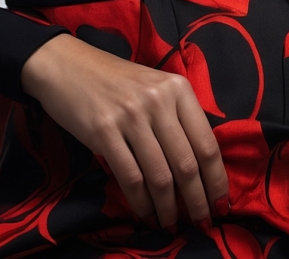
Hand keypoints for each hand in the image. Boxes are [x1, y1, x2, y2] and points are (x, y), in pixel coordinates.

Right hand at [21, 32, 228, 229]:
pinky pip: (131, 178)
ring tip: (170, 224)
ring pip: (160, 177)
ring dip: (168, 209)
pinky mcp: (103, 131)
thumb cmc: (114, 80)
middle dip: (197, 202)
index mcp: (177, 88)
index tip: (221, 205)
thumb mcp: (153, 88)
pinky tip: (145, 214)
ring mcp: (130, 115)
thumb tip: (200, 171)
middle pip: (187, 164)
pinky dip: (141, 204)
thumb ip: (176, 119)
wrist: (66, 64)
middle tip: (201, 223)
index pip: (207, 143)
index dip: (217, 181)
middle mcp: (157, 100)